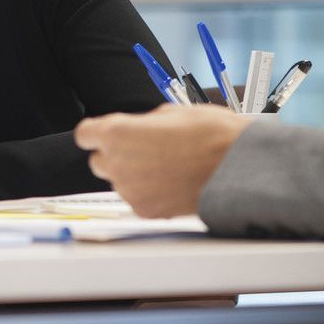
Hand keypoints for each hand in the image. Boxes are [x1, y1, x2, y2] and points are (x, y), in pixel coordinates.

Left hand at [73, 105, 250, 217]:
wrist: (239, 169)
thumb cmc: (211, 136)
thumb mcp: (173, 112)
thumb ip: (143, 123)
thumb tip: (138, 129)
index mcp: (117, 133)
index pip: (85, 134)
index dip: (97, 133)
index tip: (105, 134)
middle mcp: (117, 163)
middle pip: (99, 161)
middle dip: (116, 155)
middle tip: (145, 149)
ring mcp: (130, 190)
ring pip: (120, 181)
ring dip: (134, 174)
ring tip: (167, 166)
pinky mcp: (145, 210)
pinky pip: (137, 199)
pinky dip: (149, 193)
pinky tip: (172, 182)